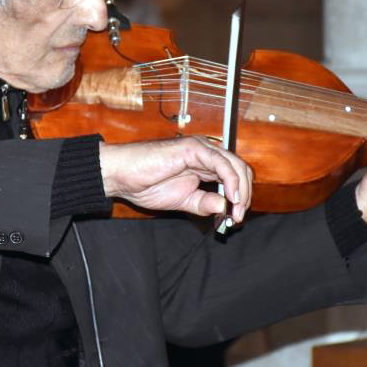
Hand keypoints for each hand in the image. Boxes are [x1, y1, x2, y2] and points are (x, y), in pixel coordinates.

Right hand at [99, 136, 251, 220]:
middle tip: (237, 217)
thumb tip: (226, 208)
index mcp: (204, 165)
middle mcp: (205, 154)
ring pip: (235, 165)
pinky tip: (230, 198)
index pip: (234, 177)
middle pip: (240, 170)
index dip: (241, 197)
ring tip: (235, 211)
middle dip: (245, 195)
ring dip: (241, 191)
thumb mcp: (183, 202)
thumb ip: (205, 204)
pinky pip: (221, 163)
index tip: (235, 218)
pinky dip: (231, 181)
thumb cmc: (145, 185)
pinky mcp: (193, 148)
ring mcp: (200, 148)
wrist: (122, 176)